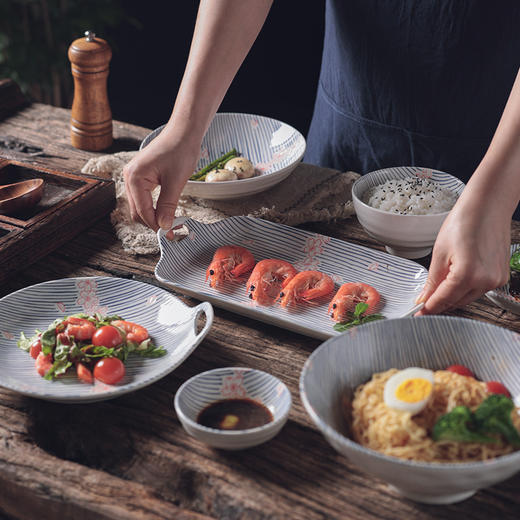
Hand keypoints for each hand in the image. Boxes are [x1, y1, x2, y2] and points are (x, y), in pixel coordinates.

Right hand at [123, 129, 198, 231]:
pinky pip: (144, 197)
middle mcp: (129, 177)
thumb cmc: (180, 150)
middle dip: (153, 223)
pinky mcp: (142, 175)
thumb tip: (164, 225)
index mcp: (134, 178)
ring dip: (153, 216)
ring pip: (140, 206)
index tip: (170, 235)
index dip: (157, 225)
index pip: (142, 211)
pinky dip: (153, 207)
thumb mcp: (176, 181)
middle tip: (172, 232)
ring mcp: (134, 176)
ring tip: (170, 223)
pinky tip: (166, 212)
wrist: (184, 131)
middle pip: (138, 211)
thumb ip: (168, 205)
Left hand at [415, 198, 510, 314]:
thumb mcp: (439, 253)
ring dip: (452, 296)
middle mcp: (486, 280)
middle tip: (424, 300)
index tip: (418, 312)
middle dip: (439, 302)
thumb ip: (432, 280)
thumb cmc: (464, 222)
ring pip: (467, 297)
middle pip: (456, 302)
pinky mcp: (501, 276)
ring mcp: (496, 279)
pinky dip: (466, 288)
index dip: (428, 308)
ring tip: (439, 285)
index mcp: (467, 274)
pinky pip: (479, 289)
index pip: (443, 300)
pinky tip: (456, 279)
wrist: (487, 207)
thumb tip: (425, 298)